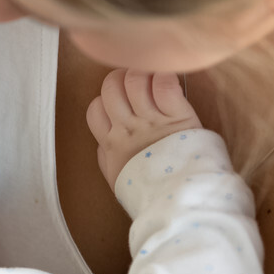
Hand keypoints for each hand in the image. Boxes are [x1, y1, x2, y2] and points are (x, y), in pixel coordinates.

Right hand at [87, 69, 201, 188]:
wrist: (177, 201)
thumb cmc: (149, 192)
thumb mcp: (117, 179)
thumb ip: (106, 158)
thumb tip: (103, 143)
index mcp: (111, 144)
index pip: (95, 109)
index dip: (104, 100)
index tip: (117, 102)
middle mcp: (127, 129)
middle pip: (110, 88)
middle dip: (119, 78)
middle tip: (133, 80)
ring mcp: (151, 121)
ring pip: (134, 80)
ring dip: (142, 72)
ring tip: (152, 75)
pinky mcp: (178, 116)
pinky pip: (164, 84)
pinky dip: (164, 75)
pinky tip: (168, 76)